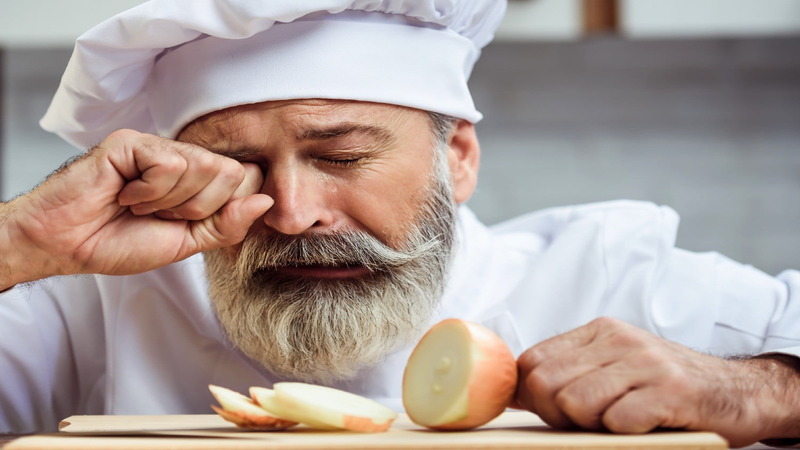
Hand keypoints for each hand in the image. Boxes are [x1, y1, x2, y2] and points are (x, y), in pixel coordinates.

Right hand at [0, 129, 271, 286]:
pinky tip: (125, 194)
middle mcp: (183, 157)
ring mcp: (159, 146)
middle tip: (161, 215)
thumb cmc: (120, 241)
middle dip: (199, 207)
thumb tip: (267, 202)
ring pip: (203, 167)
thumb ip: (227, 225)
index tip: (188, 223)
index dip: (225, 208)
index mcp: (199, 180)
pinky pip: (169, 164)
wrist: (68, 245)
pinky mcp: (134, 141)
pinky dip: (149, 192)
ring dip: (170, 202)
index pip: (246, 179)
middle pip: (231, 172)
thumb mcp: (187, 243)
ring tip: (139, 205)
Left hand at [515, 317, 799, 446]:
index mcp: (598, 331)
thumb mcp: (614, 366)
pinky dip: (623, 433)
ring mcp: (646, 362)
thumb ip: (567, 374)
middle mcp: (619, 339)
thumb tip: (511, 394)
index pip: (531, 361)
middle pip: (546, 383)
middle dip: (556, 414)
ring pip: (575, 402)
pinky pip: (617, 421)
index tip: (554, 412)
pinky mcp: (670, 391)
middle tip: (588, 423)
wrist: (738, 391)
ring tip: (618, 422)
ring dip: (591, 425)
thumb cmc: (664, 386)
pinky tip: (644, 424)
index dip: (532, 396)